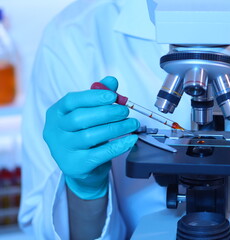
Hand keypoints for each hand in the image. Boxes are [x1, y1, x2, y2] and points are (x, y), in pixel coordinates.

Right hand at [43, 76, 139, 198]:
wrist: (81, 167)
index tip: (113, 96)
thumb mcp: (88, 113)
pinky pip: (100, 154)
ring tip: (132, 124)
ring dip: (116, 128)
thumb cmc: (84, 134)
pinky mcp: (76, 165)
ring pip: (91, 136)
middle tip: (125, 111)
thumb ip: (98, 96)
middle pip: (80, 119)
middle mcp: (55, 131)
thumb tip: (111, 81)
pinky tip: (131, 139)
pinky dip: (119, 146)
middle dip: (107, 113)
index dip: (93, 97)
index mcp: (56, 113)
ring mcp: (63, 150)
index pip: (71, 101)